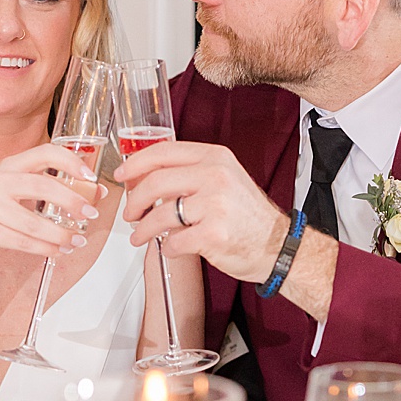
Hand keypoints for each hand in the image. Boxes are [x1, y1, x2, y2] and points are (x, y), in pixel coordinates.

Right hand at [0, 143, 98, 264]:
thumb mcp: (21, 191)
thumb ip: (56, 188)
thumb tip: (97, 192)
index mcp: (10, 165)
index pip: (45, 153)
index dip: (71, 162)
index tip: (91, 178)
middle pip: (43, 187)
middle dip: (73, 202)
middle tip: (91, 215)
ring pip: (35, 223)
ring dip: (61, 235)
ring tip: (77, 241)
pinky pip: (24, 242)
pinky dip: (46, 249)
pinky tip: (58, 250)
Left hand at [118, 137, 287, 283]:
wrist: (277, 246)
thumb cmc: (248, 217)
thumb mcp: (224, 180)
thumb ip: (190, 174)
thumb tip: (145, 177)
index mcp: (216, 158)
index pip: (164, 152)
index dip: (136, 163)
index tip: (123, 175)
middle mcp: (216, 177)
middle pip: (155, 182)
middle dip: (134, 201)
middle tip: (130, 213)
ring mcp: (215, 206)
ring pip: (159, 215)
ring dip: (143, 229)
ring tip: (141, 236)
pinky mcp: (213, 235)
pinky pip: (173, 242)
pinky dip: (168, 248)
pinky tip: (173, 248)